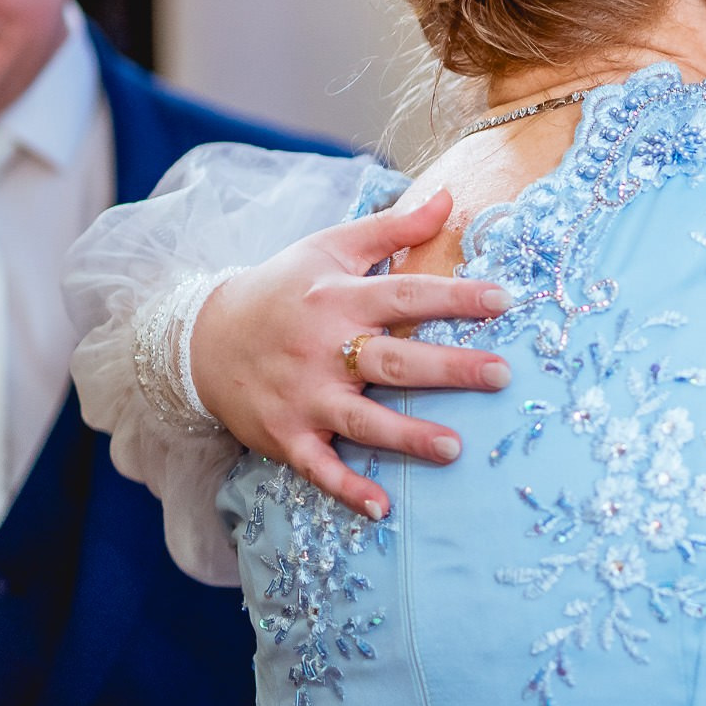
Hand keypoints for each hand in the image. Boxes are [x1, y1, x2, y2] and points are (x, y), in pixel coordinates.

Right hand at [189, 189, 512, 518]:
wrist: (202, 338)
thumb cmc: (284, 288)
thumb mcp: (331, 247)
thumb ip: (392, 227)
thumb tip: (448, 197)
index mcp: (338, 297)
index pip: (407, 294)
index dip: (455, 297)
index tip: (504, 300)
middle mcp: (322, 348)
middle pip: (394, 360)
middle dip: (449, 369)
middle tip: (501, 374)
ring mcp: (303, 396)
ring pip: (361, 419)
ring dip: (407, 435)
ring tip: (455, 448)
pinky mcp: (285, 435)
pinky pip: (319, 467)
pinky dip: (347, 488)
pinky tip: (382, 507)